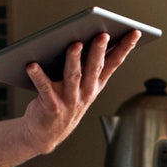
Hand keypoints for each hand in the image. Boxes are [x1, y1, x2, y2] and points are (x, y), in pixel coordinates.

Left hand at [21, 29, 143, 152]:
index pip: (113, 63)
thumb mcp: (81, 86)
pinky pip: (44, 88)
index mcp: (95, 84)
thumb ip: (86, 64)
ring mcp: (69, 100)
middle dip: (99, 51)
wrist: (46, 133)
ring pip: (73, 76)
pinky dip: (38, 76)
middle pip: (94, 67)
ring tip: (75, 44)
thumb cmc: (63, 102)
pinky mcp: (52, 106)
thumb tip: (83, 35)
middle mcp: (86, 92)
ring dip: (74, 59)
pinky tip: (31, 65)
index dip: (125, 48)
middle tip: (103, 34)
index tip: (135, 32)